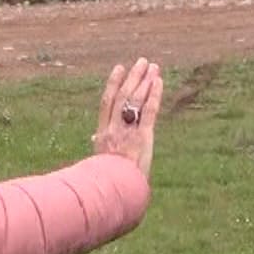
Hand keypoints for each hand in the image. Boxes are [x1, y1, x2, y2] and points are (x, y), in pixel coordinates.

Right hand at [91, 58, 162, 177]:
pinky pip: (149, 112)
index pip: (107, 102)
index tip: (119, 68)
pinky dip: (154, 95)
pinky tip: (159, 82)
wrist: (114, 192)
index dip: (113, 83)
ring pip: (136, 100)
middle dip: (133, 77)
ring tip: (154, 67)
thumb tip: (95, 138)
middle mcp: (114, 129)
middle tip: (142, 62)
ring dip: (145, 81)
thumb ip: (99, 145)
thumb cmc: (106, 180)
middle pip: (123, 96)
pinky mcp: (143, 137)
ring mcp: (129, 132)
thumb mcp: (100, 159)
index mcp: (103, 133)